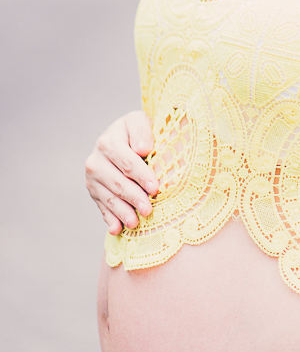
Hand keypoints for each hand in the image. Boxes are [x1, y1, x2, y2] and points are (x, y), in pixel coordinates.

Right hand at [85, 111, 157, 235]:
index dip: (141, 176)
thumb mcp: (140, 121)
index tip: (155, 187)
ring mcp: (92, 178)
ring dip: (122, 212)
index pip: (127, 162)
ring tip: (135, 223)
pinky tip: (117, 230)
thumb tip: (142, 149)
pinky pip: (102, 207)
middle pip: (117, 183)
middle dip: (134, 197)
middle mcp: (95, 160)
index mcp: (108, 141)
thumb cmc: (137, 132)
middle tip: (148, 210)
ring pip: (109, 197)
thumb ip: (142, 131)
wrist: (122, 138)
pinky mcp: (94, 192)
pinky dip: (110, 219)